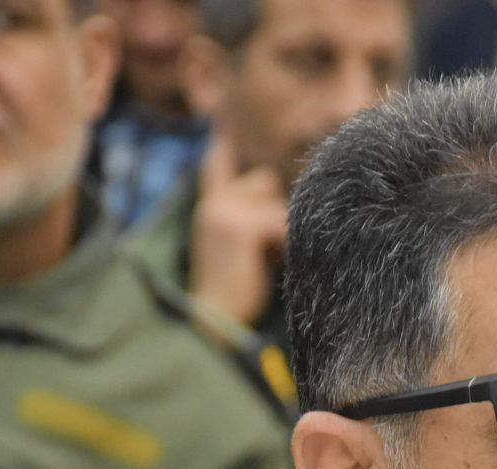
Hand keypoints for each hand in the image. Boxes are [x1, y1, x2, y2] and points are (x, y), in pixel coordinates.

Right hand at [187, 132, 287, 327]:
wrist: (214, 323)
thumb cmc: (233, 294)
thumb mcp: (236, 247)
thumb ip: (250, 219)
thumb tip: (282, 204)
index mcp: (210, 208)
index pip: (216, 165)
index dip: (221, 144)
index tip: (220, 117)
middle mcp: (215, 202)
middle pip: (266, 182)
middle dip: (274, 211)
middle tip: (265, 250)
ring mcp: (226, 210)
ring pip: (279, 204)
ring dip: (282, 231)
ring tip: (265, 262)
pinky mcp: (242, 225)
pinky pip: (283, 225)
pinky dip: (286, 247)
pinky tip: (272, 267)